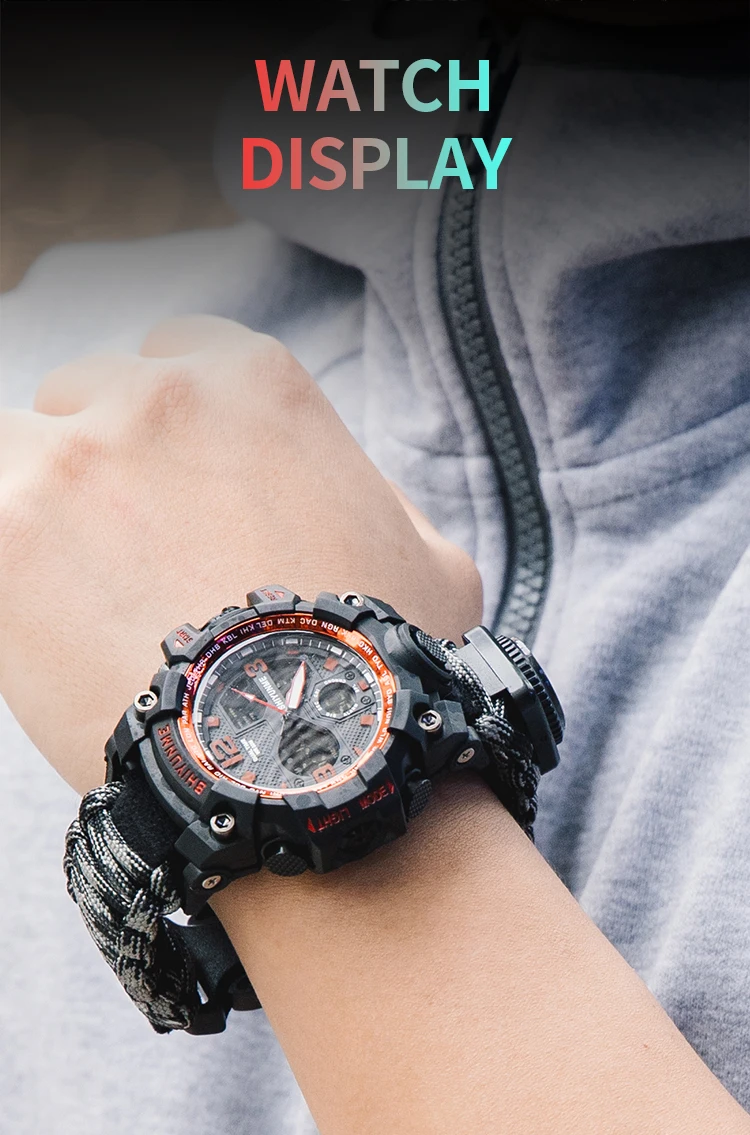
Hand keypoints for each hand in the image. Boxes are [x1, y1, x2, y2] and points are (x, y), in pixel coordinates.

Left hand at [0, 315, 481, 792]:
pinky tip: (29, 610)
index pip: (174, 360)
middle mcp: (164, 395)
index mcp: (258, 383)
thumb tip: (338, 496)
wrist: (314, 767)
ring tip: (70, 597)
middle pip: (87, 398)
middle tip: (122, 561)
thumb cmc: (377, 671)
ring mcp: (78, 454)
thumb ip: (370, 497)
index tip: (163, 491)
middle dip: (99, 468)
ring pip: (17, 449)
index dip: (164, 432)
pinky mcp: (7, 526)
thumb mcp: (430, 558)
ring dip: (35, 507)